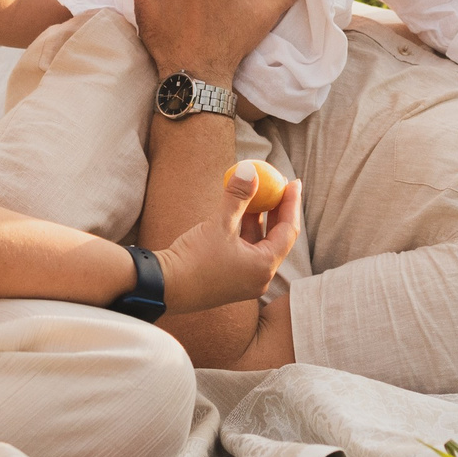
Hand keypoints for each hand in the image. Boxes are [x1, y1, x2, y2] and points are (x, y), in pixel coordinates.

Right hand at [158, 176, 302, 312]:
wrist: (164, 287)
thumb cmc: (194, 259)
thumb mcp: (219, 223)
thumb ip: (238, 196)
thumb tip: (250, 169)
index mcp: (264, 267)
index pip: (288, 230)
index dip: (291, 203)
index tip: (292, 181)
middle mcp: (259, 277)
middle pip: (277, 237)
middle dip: (278, 210)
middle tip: (278, 184)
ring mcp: (245, 280)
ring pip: (260, 243)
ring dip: (259, 218)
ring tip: (258, 191)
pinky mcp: (231, 279)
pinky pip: (246, 250)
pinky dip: (246, 230)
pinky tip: (240, 210)